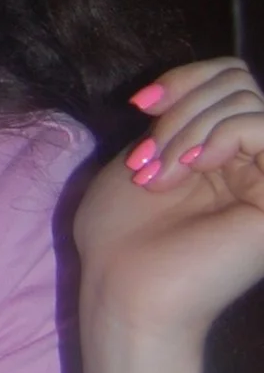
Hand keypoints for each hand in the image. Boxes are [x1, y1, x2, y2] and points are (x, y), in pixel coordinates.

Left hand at [75, 57, 263, 348]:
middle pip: (240, 83)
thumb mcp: (143, 157)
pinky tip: (193, 167)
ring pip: (250, 101)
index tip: (141, 103)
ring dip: (191, 127)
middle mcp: (253, 163)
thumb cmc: (121, 239)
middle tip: (147, 159)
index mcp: (222, 151)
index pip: (230, 79)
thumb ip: (176, 116)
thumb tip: (198, 83)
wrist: (125, 294)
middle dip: (183, 107)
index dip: (186, 78)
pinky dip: (222, 134)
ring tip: (160, 173)